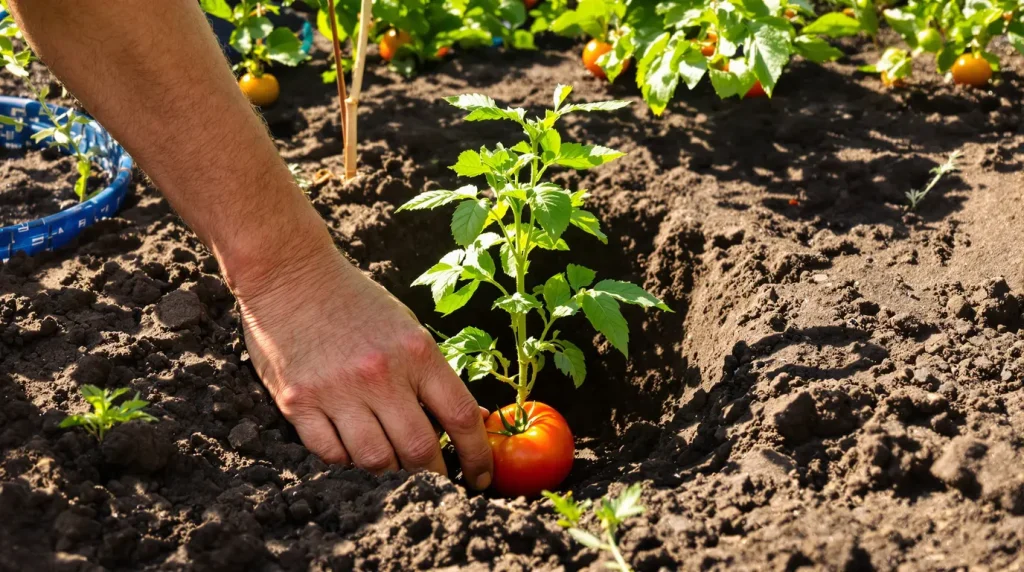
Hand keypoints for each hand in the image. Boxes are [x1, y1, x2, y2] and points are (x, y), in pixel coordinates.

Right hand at [230, 241, 493, 488]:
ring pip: (375, 460)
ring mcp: (337, 391)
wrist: (289, 273)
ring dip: (389, 469)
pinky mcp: (298, 402)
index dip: (478, 456)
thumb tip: (467, 420)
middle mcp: (380, 374)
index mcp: (416, 352)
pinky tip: (350, 443)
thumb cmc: (354, 300)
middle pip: (420, 450)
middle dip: (435, 474)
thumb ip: (432, 374)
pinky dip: (346, 457)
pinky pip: (332, 454)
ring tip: (391, 459)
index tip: (480, 478)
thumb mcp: (406, 328)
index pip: (460, 416)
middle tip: (436, 478)